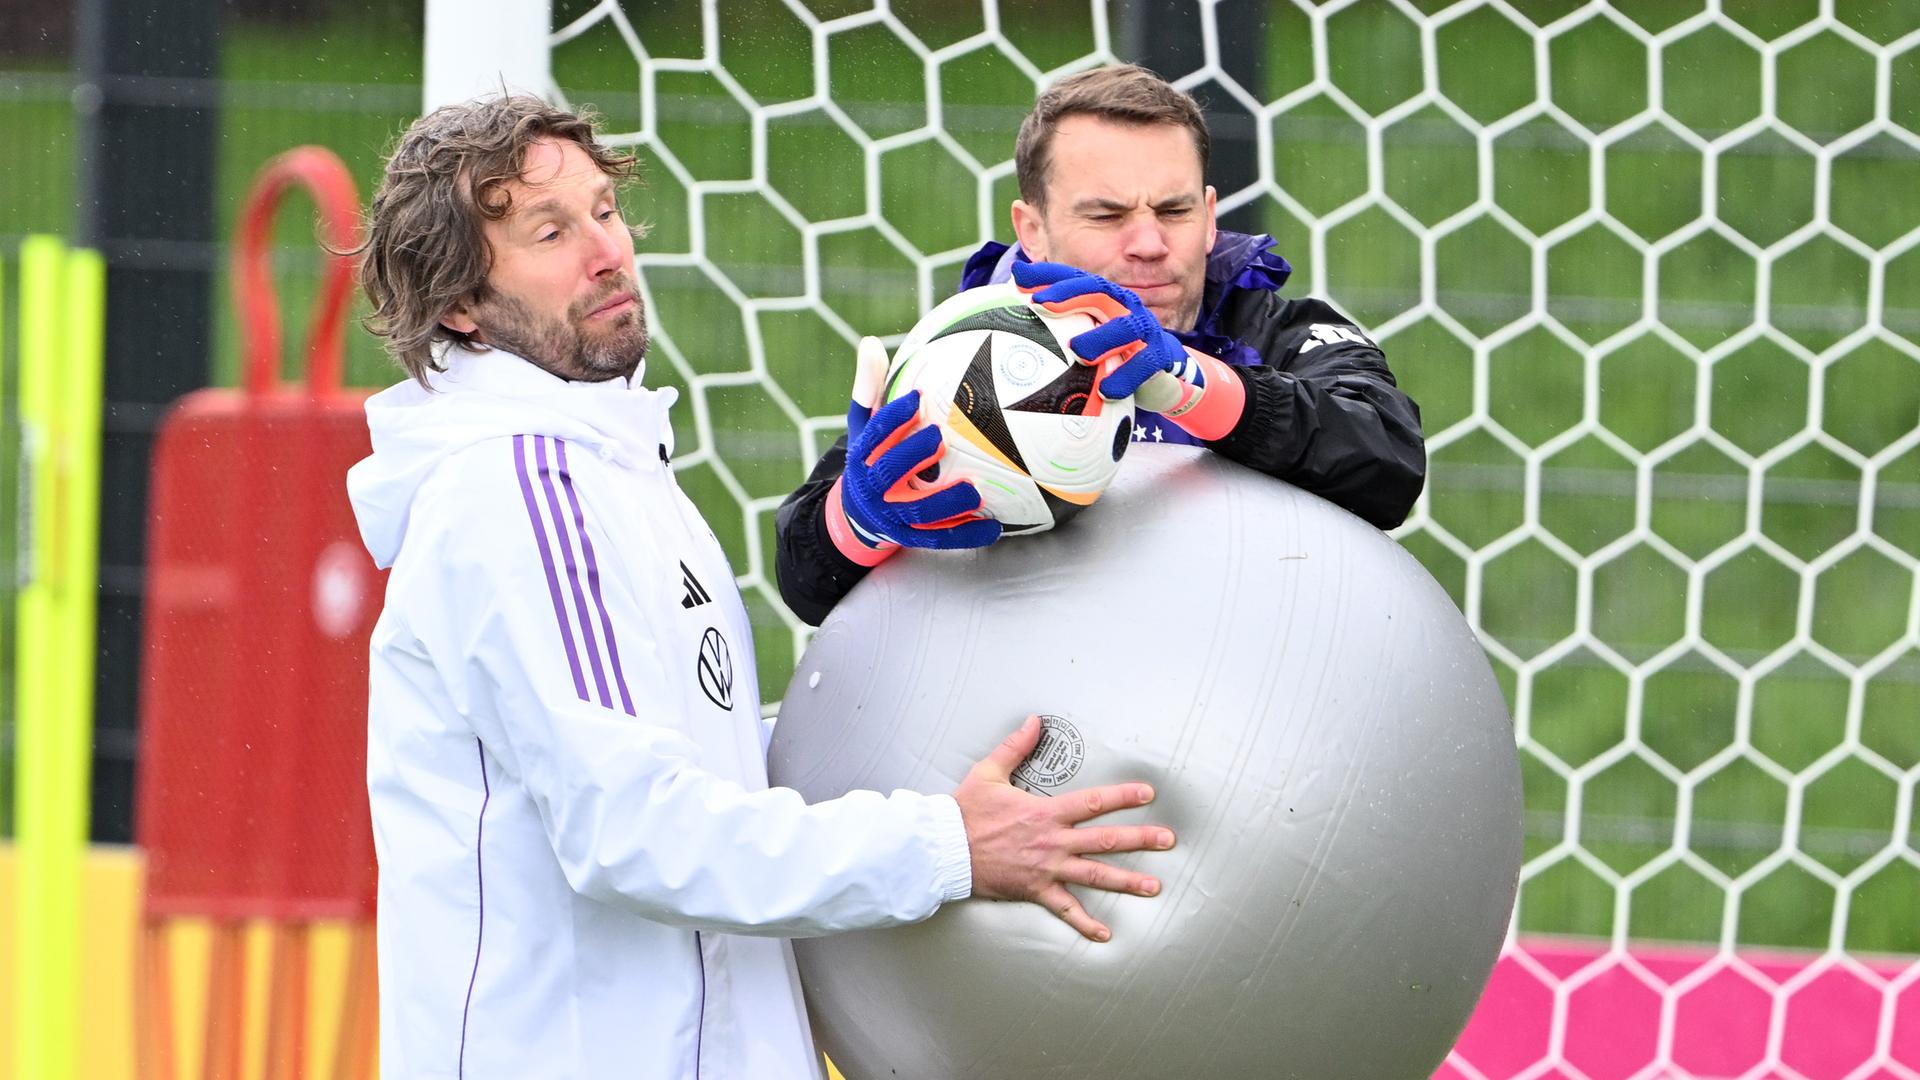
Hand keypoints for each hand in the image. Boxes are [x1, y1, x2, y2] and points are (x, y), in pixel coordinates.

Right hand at [828, 336, 1001, 560]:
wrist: (858, 516)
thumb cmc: (872, 458)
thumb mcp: (863, 427)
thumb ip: (870, 389)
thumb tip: (870, 342)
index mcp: (862, 456)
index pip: (873, 435)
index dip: (892, 418)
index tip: (916, 399)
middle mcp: (873, 487)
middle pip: (889, 472)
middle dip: (912, 455)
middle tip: (940, 438)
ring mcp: (892, 516)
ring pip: (917, 511)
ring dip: (945, 501)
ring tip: (973, 490)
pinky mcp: (911, 537)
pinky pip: (940, 539)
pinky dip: (966, 535)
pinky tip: (993, 528)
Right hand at [953, 715, 1174, 942]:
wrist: (944, 849)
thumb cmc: (966, 811)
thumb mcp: (989, 771)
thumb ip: (1015, 746)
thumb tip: (1034, 721)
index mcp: (1046, 812)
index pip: (1093, 802)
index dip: (1122, 797)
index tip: (1147, 794)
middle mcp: (1053, 841)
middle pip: (1105, 841)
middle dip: (1140, 840)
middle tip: (1167, 840)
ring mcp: (1047, 868)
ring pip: (1094, 876)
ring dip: (1127, 882)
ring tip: (1154, 886)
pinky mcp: (1035, 890)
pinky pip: (1065, 910)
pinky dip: (1085, 924)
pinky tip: (1106, 934)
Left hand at [1012, 261, 1244, 438]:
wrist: (1162, 371)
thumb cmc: (1114, 351)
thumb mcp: (1086, 335)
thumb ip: (1056, 326)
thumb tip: (1012, 317)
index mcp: (1103, 297)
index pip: (1074, 279)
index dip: (1048, 274)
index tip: (1018, 277)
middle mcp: (1123, 306)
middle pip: (1098, 291)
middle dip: (1069, 294)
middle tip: (1041, 303)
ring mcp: (1143, 329)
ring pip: (1124, 327)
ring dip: (1101, 337)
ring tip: (1077, 351)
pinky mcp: (1159, 355)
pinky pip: (1145, 364)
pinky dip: (1127, 377)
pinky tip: (1107, 390)